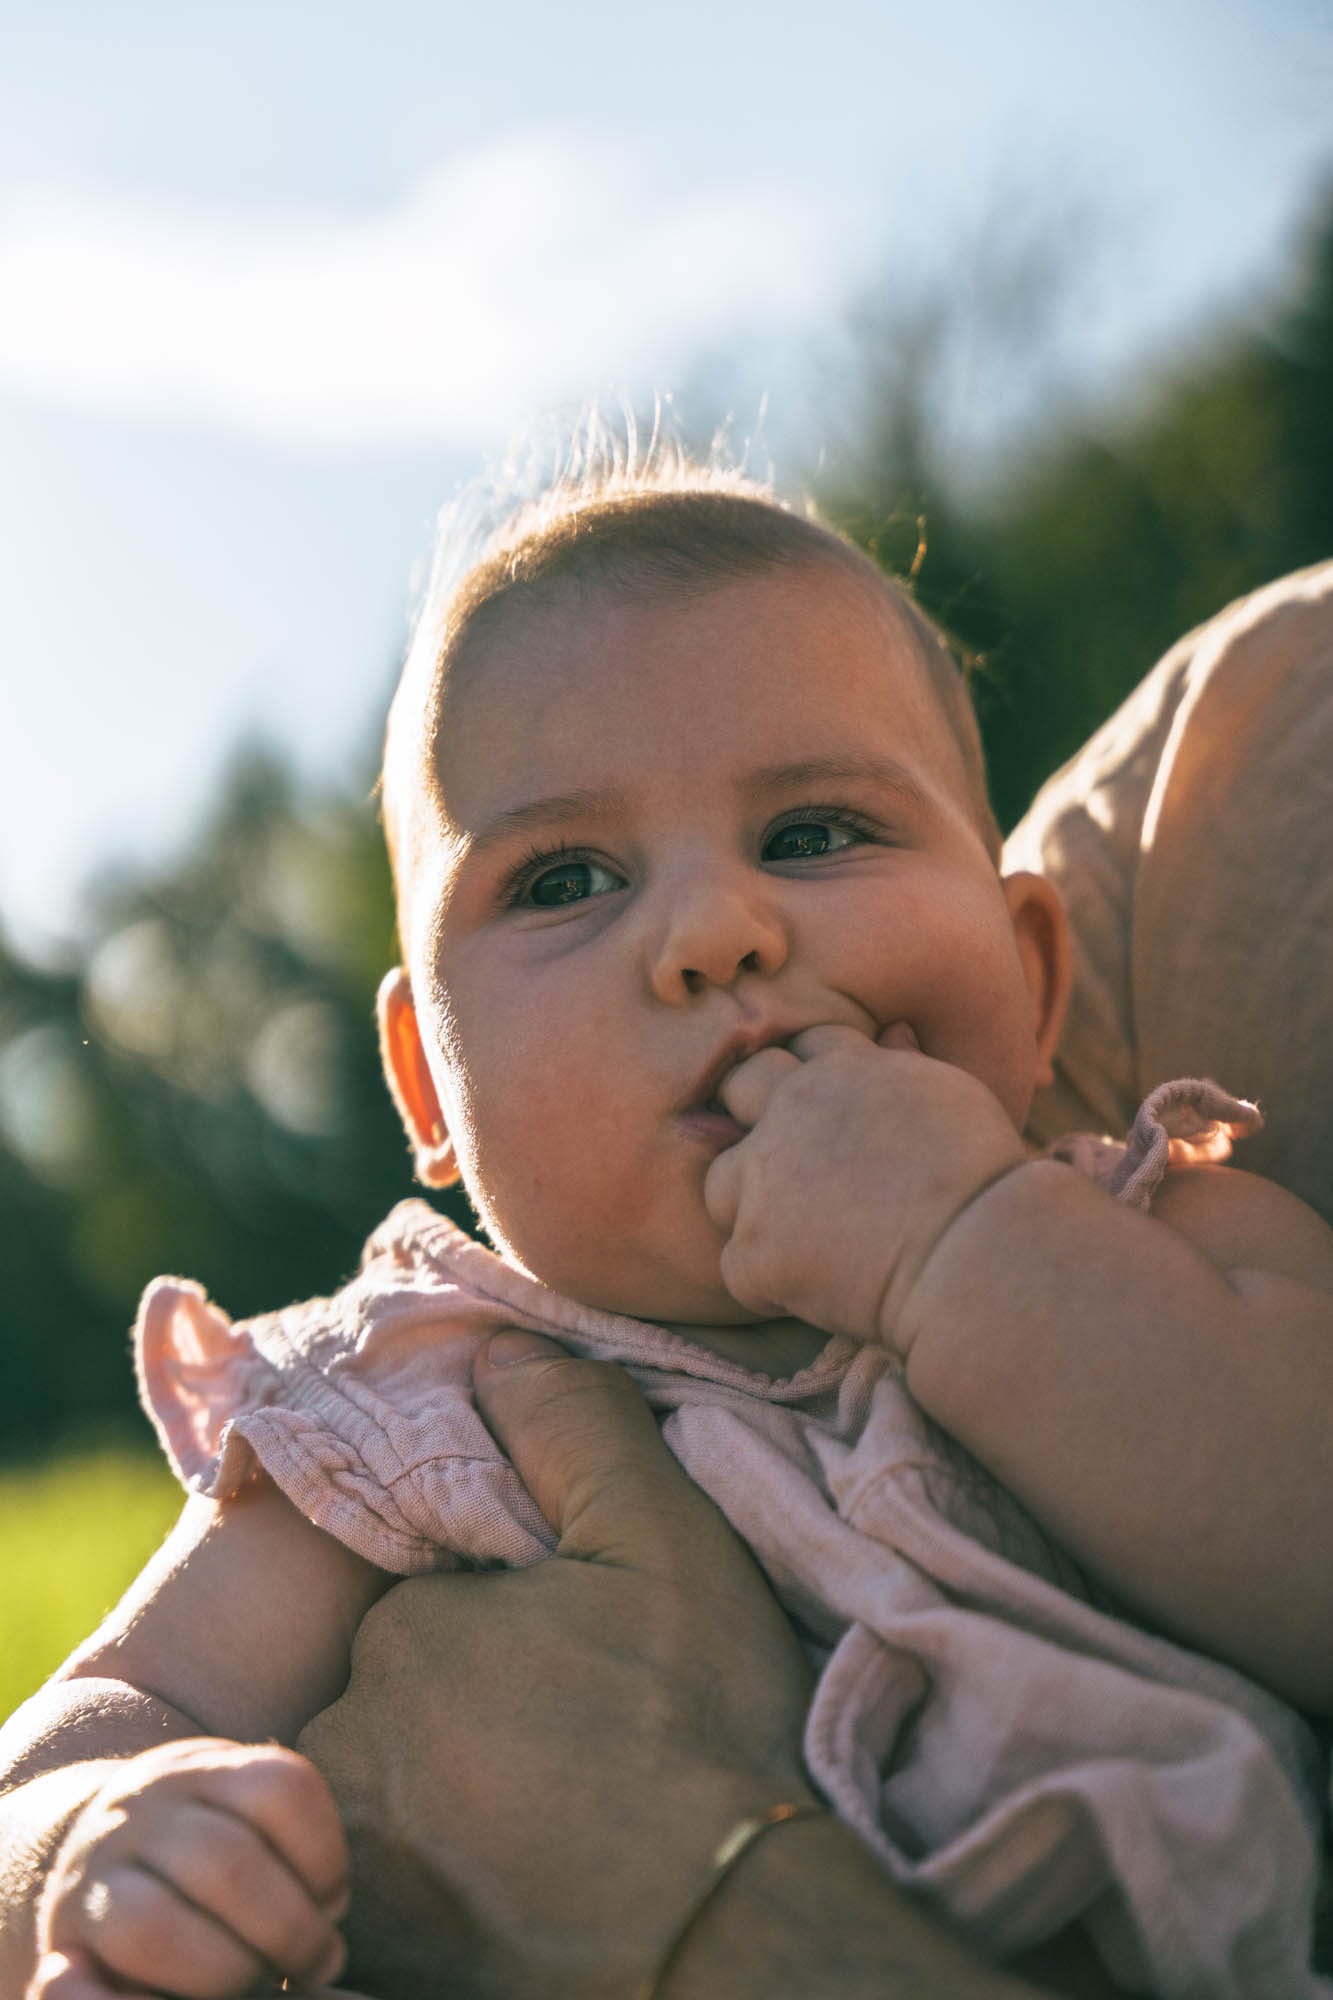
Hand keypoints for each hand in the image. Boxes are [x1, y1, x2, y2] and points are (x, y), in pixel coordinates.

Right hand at [30, 1740, 349, 1998]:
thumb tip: (327, 1937)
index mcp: (204, 1765)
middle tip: (314, 1962)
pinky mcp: (65, 1932)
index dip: (324, 1855)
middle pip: (229, 1862)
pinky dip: (170, 1992)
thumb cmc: (200, 1847)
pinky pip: (96, 1981)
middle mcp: (144, 1806)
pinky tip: (200, 1999)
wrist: (92, 1848)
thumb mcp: (240, 1812)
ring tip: (262, 1982)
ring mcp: (96, 1867)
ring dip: (228, 1971)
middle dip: (288, 1928)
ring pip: (160, 1926)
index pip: (281, 1788)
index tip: (334, 1902)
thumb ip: (284, 1851)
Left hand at [298, 1331, 814, 1999]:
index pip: (424, 1598)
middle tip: (573, 1728)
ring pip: (394, 1787)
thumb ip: (567, 1424)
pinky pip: (398, 1878)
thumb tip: (494, 1347)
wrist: (722, 1940)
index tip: (571, 1649)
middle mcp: (351, 1749)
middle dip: (466, 1699)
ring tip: (561, 1802)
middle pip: (400, 1695)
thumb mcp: (657, 1536)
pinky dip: (450, 1867)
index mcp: (405, 1636)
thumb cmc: (693, 1724)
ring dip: (454, 1786)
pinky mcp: (387, 1950)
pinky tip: (531, 1864)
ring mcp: (362, 1864)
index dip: (498, 1615)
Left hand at [703, 1023, 1026, 1351]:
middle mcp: (790, 1111)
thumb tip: (893, 1032)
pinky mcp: (754, 1251)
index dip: (806, 1078)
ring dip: (751, 1204)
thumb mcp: (949, 1097)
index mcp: (841, 1068)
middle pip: (739, 1089)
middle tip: (791, 1167)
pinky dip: (771, 1282)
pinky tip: (821, 1290)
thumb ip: (903, 1066)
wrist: (974, 1255)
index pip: (799, 1048)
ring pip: (720, 1182)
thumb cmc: (982, 1180)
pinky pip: (739, 1266)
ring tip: (806, 1237)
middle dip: (753, 1117)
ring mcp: (763, 1181)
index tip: (825, 1115)